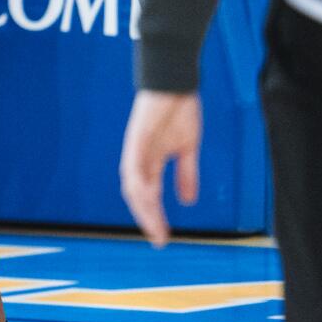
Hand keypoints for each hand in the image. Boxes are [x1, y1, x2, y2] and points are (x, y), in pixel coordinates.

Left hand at [119, 89, 202, 246]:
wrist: (176, 82)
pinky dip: (140, 182)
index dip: (153, 215)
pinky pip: (134, 164)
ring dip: (143, 207)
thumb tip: (187, 201)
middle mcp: (139, 157)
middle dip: (146, 218)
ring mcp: (136, 148)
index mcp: (150, 161)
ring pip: (134, 183)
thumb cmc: (179, 111)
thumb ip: (186, 174)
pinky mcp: (137, 137)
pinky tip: (148, 198)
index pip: (147, 194)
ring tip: (155, 227)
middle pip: (137, 194)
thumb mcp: (187, 149)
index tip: (163, 237)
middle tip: (159, 240)